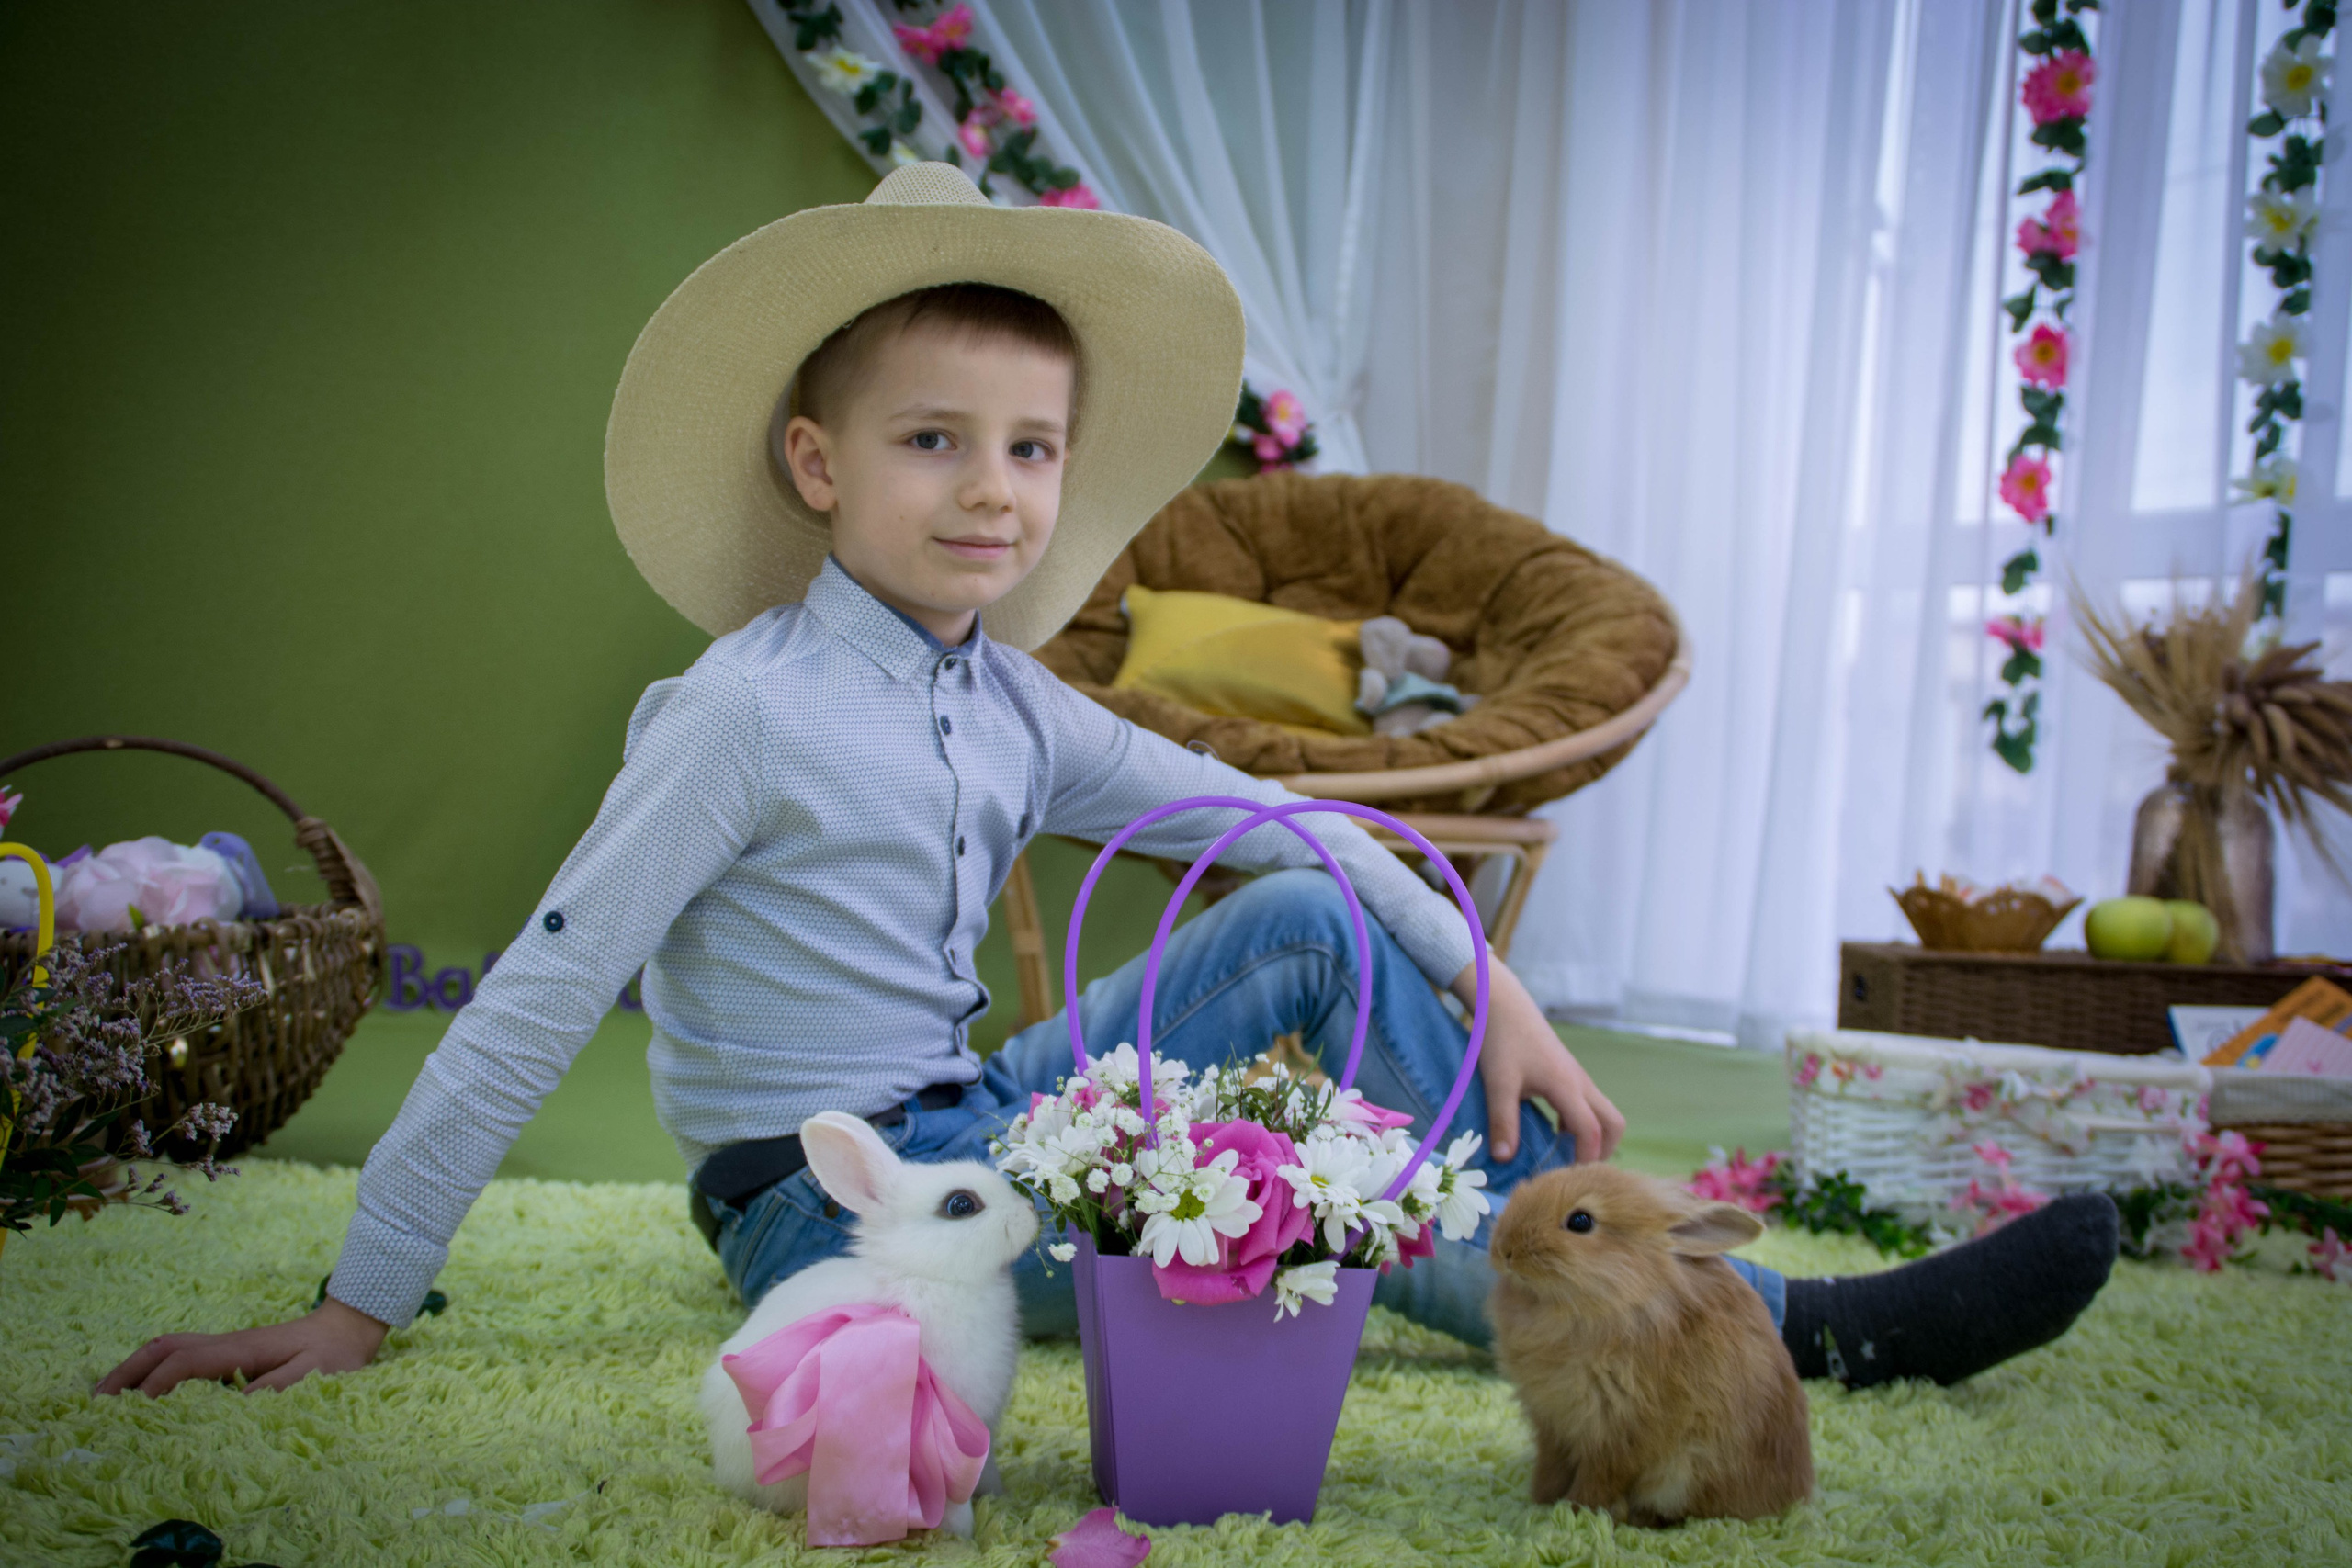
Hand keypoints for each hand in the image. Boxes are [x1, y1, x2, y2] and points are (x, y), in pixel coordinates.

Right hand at [94, 1294, 388, 1397]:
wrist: (346, 1329)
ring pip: (167, 1347)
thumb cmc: (332, 1357)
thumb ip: (276, 1389)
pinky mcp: (226, 1351)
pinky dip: (151, 1367)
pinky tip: (142, 1389)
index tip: (136, 1416)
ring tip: (106, 1398)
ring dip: (134, 1368)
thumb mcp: (314, 1376)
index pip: (185, 1364)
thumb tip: (235, 1404)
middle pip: (163, 1348)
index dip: (158, 1387)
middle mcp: (224, 1343)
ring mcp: (223, 1344)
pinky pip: (179, 1354)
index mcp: (240, 1349)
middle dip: (127, 1373)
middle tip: (95, 1404)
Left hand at [1452, 956, 1624, 1163]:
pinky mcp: (1570, 1075)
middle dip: (1603, 1151)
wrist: (1504, 1005)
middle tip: (1576, 1170)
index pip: (1591, 1131)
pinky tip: (1555, 1134)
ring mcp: (1578, 1078)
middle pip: (1613, 1124)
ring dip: (1593, 1138)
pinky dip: (1582, 1125)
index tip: (1569, 1180)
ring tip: (1565, 1157)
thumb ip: (1502, 1121)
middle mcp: (1581, 1083)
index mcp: (1567, 1086)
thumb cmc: (1501, 1040)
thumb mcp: (1498, 1083)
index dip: (1586, 1159)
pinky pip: (1589, 1106)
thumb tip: (1504, 1159)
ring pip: (1604, 1114)